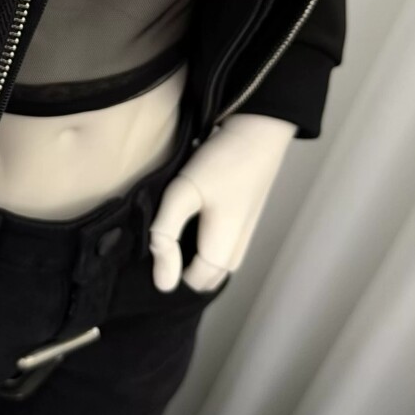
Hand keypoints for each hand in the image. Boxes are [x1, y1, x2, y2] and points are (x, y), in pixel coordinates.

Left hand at [148, 114, 296, 292]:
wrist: (258, 131)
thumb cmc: (220, 162)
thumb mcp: (183, 194)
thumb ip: (167, 235)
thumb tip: (163, 284)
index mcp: (223, 251)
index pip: (195, 282)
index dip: (172, 270)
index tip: (157, 242)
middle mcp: (239, 248)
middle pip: (209, 276)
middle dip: (187, 266)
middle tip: (164, 235)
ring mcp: (247, 231)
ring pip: (219, 260)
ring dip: (198, 253)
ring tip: (176, 225)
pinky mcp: (247, 215)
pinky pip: (226, 243)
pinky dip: (208, 239)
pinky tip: (194, 214)